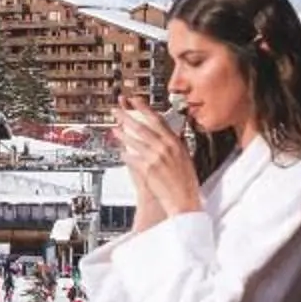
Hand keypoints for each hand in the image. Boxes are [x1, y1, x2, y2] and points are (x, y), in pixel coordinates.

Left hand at [115, 101, 201, 224]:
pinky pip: (131, 158)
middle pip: (141, 127)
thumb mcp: (185, 157)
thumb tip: (169, 134)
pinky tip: (120, 152)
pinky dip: (125, 155)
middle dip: (126, 117)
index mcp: (175, 142)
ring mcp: (155, 158)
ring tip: (114, 129)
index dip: (144, 108)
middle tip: (117, 111)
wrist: (184, 200)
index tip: (135, 101)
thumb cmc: (186, 182)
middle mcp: (164, 147)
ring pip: (133, 141)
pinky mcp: (147, 169)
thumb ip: (176, 144)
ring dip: (122, 134)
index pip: (157, 119)